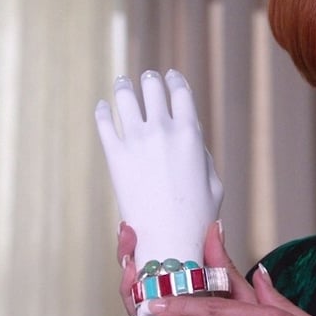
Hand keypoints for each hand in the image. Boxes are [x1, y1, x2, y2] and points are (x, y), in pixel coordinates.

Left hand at [94, 70, 222, 267]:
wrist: (169, 240)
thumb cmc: (198, 216)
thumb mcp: (214, 182)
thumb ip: (203, 154)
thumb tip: (190, 138)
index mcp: (190, 133)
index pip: (180, 91)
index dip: (175, 79)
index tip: (170, 76)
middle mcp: (162, 130)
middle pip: (153, 88)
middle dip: (150, 79)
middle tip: (146, 77)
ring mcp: (136, 141)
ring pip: (126, 98)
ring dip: (124, 87)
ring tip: (122, 84)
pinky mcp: (115, 156)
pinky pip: (103, 123)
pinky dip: (102, 111)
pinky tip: (102, 107)